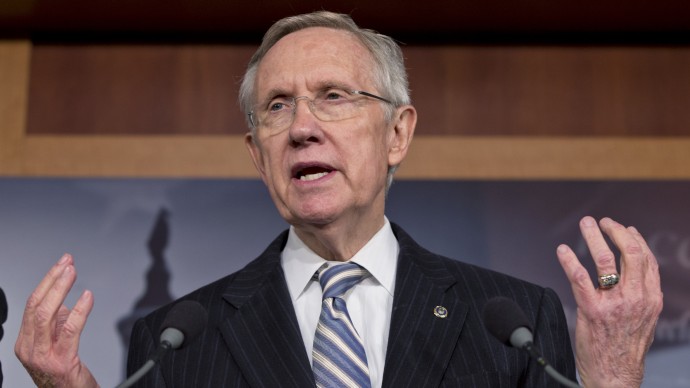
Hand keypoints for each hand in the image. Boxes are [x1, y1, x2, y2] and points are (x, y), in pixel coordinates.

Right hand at [15, 254, 98, 387]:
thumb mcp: (56, 342)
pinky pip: (70, 330)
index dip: (47, 281)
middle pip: (36, 305)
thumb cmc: (65, 373)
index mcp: (26, 342)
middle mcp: (29, 348)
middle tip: (67, 263)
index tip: (61, 265)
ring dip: (61, 289)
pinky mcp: (61, 362)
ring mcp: (43, 356)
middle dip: (52, 280)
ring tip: (73, 273)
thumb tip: (63, 298)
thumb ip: (57, 322)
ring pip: (47, 315)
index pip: (31, 304)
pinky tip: (87, 297)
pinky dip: (79, 310)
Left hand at [557, 216, 662, 387]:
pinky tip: (563, 250)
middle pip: (630, 253)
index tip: (624, 228)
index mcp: (651, 298)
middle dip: (615, 231)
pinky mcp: (592, 311)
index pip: (647, 259)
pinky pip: (579, 278)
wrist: (615, 376)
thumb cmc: (625, 347)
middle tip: (602, 222)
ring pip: (605, 260)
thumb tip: (631, 270)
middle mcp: (636, 298)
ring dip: (594, 237)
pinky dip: (570, 260)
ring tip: (586, 225)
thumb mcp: (644, 318)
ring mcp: (614, 304)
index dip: (634, 238)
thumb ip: (640, 294)